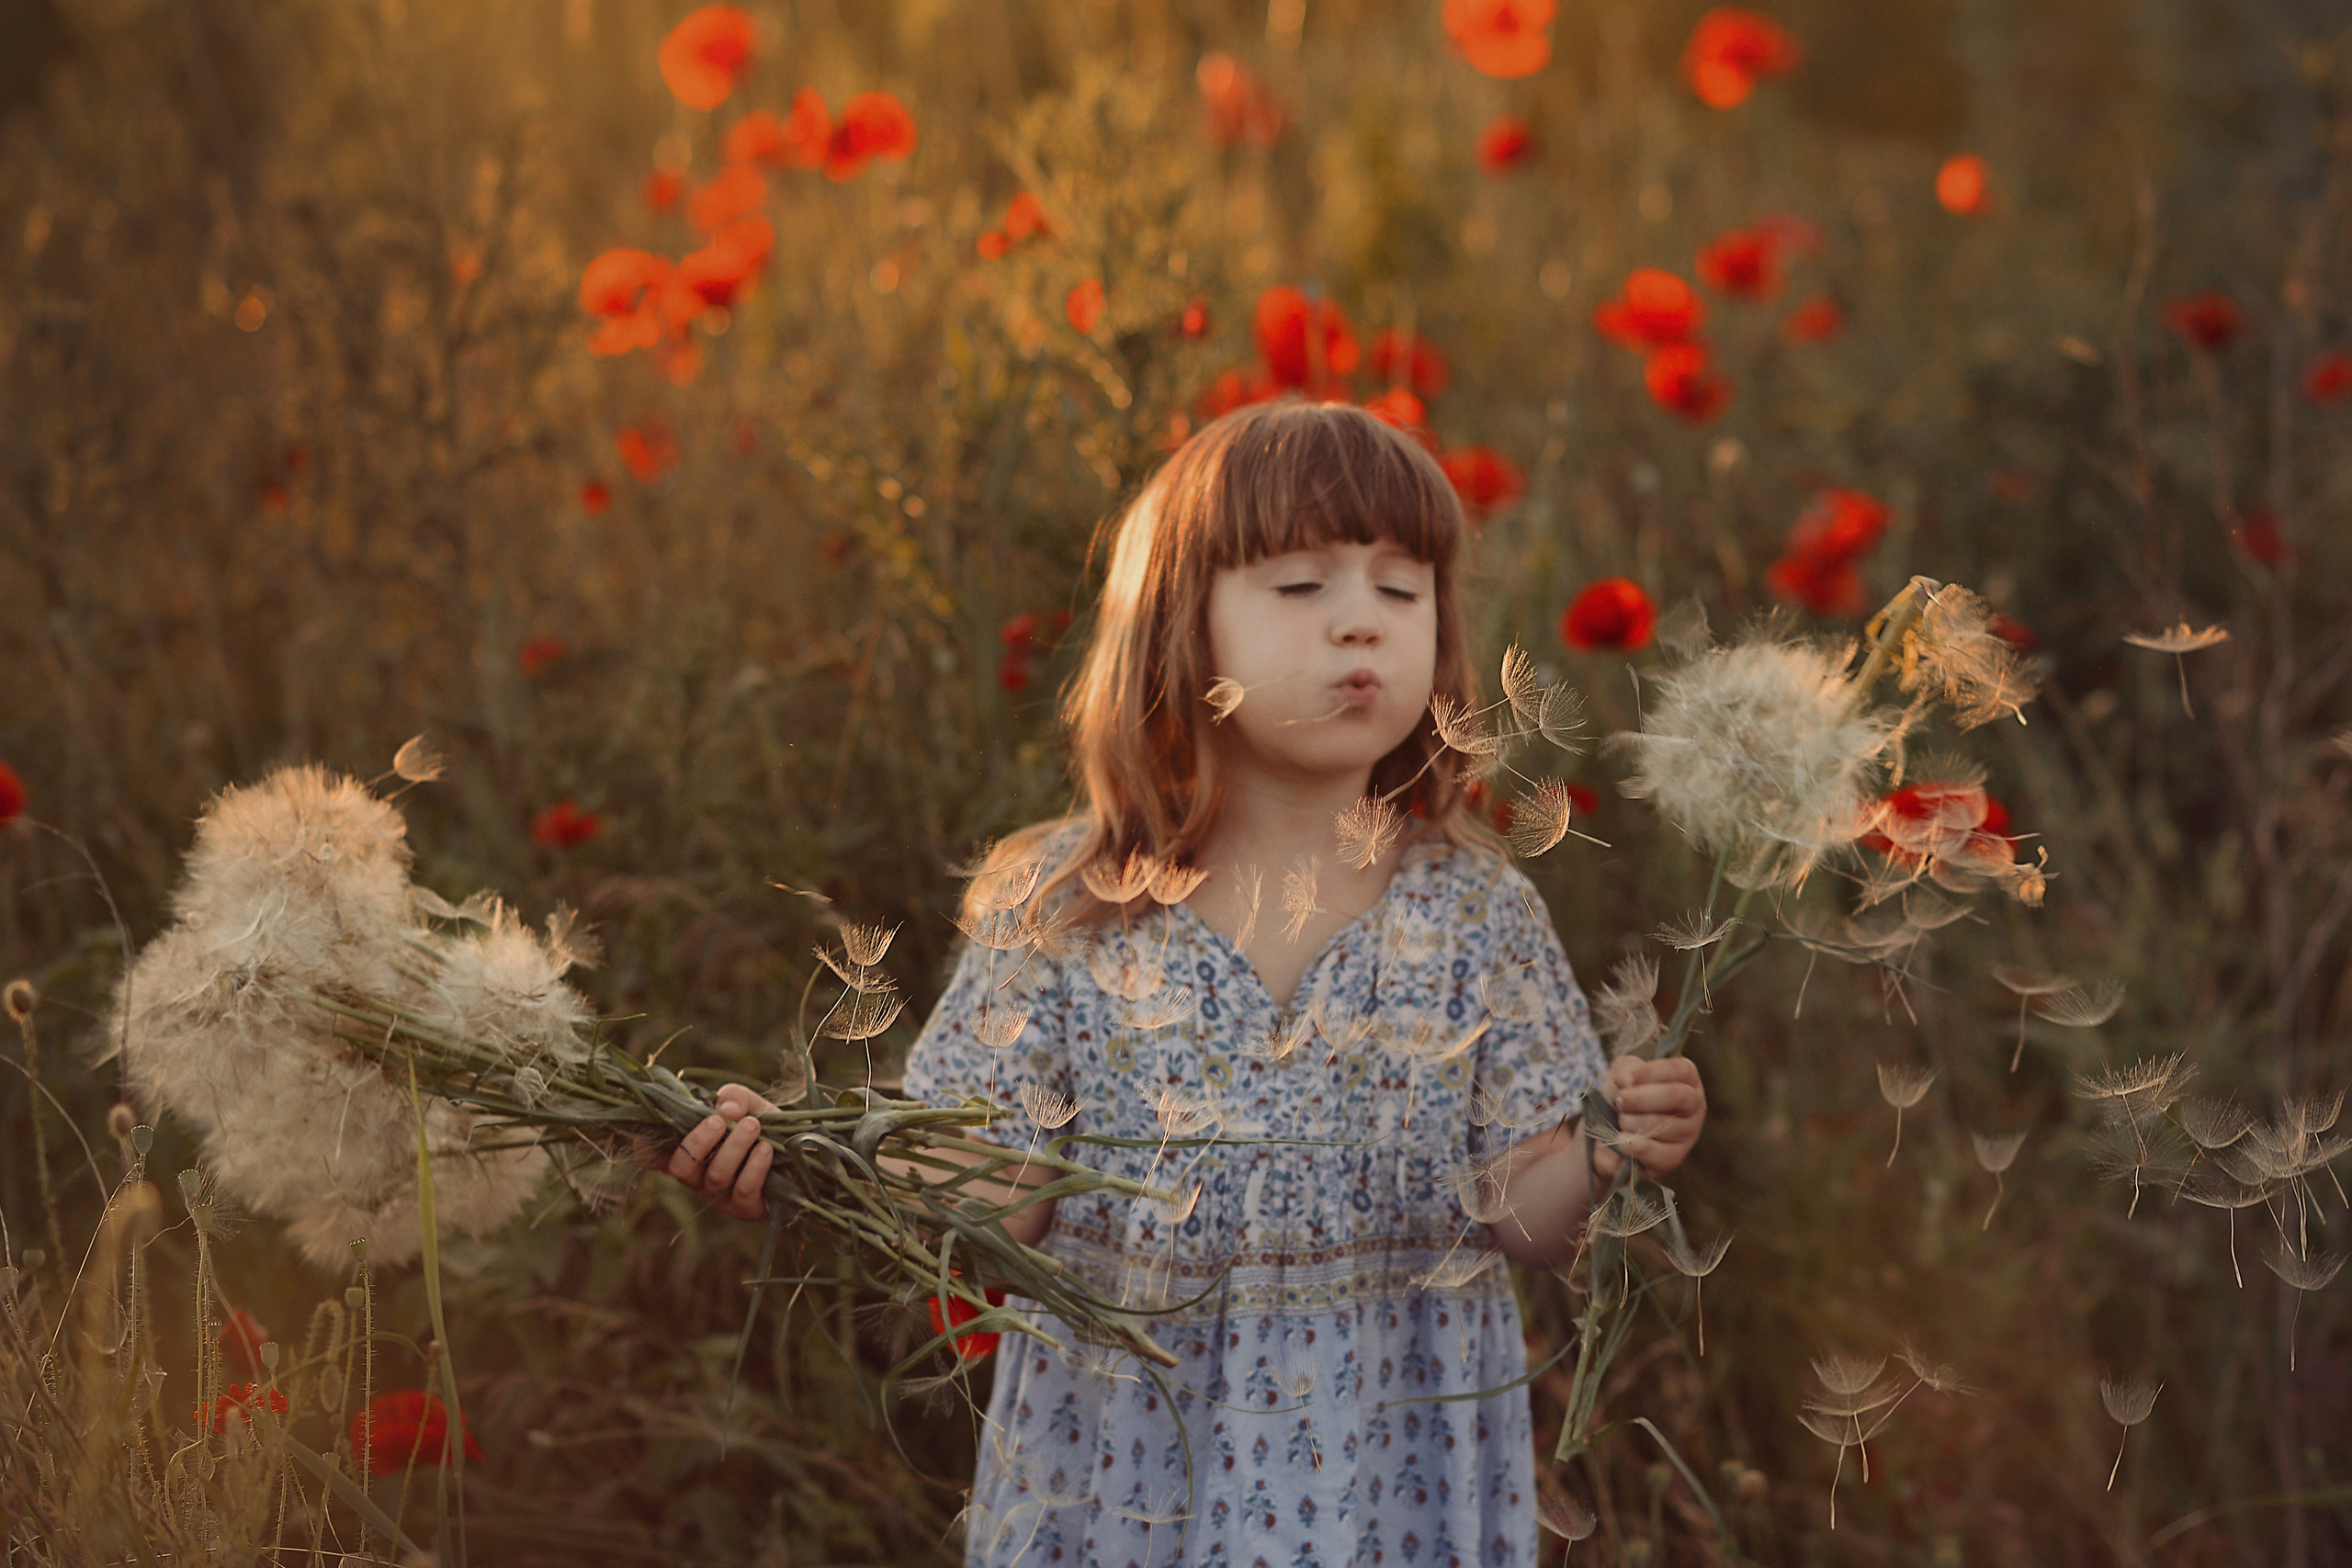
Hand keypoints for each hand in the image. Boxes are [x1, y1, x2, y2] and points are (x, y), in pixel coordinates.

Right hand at [637, 1083, 777, 1220]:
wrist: (806, 1152)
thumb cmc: (768, 1128)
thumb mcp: (751, 1105)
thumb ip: (735, 1097)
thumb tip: (724, 1107)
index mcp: (691, 1149)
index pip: (652, 1157)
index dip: (644, 1147)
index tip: (652, 1130)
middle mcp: (698, 1176)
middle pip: (681, 1167)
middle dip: (698, 1142)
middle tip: (718, 1122)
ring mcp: (720, 1196)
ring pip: (715, 1176)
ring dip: (733, 1147)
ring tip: (752, 1126)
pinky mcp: (746, 1209)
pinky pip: (743, 1189)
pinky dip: (754, 1166)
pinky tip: (766, 1149)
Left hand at [1591, 1055, 1705, 1181]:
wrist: (1606, 1135)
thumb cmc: (1621, 1098)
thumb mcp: (1621, 1075)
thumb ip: (1626, 1069)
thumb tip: (1629, 1081)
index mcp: (1687, 1079)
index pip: (1681, 1070)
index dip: (1652, 1072)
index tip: (1627, 1080)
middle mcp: (1695, 1105)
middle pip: (1677, 1096)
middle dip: (1641, 1098)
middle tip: (1620, 1101)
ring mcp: (1689, 1133)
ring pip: (1662, 1125)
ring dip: (1631, 1122)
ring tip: (1620, 1121)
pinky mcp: (1675, 1158)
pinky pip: (1656, 1152)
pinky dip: (1633, 1145)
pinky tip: (1622, 1140)